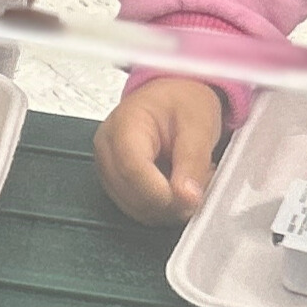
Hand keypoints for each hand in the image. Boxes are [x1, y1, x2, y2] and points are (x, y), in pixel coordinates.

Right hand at [93, 77, 225, 223]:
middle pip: (132, 195)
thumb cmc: (181, 101)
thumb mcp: (198, 124)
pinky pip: (138, 209)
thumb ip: (193, 161)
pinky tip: (176, 188)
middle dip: (170, 202)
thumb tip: (188, 197)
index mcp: (124, 125)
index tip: (190, 198)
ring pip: (135, 209)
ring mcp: (107, 169)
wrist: (172, 96)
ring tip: (189, 184)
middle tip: (199, 188)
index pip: (133, 170)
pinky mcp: (115, 184)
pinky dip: (162, 208)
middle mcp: (108, 149)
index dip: (163, 193)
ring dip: (168, 207)